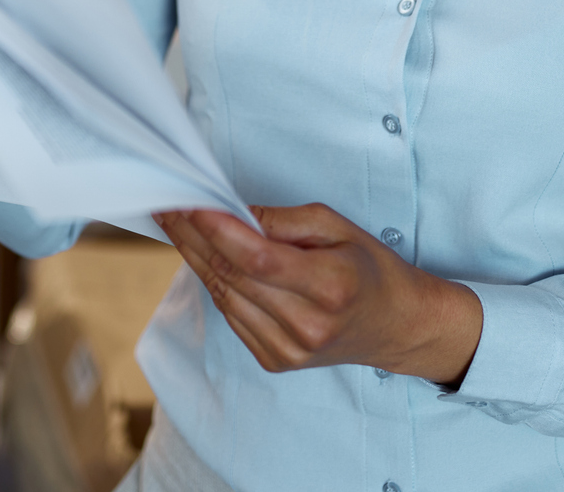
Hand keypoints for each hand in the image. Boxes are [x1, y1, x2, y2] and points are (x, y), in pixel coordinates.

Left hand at [156, 204, 483, 384]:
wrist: (396, 326)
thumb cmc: (370, 268)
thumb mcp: (337, 227)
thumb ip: (283, 221)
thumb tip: (232, 213)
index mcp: (329, 287)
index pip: (256, 258)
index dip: (216, 229)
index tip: (188, 202)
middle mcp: (307, 326)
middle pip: (232, 276)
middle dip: (194, 237)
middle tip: (167, 205)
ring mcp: (289, 351)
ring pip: (224, 297)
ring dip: (196, 258)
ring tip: (176, 225)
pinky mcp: (275, 361)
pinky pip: (232, 315)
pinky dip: (216, 282)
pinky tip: (204, 256)